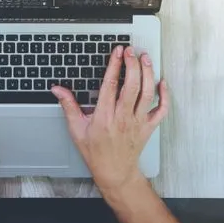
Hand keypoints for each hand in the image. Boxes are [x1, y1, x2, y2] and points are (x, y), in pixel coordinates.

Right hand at [50, 46, 167, 197]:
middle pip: (131, 86)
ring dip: (148, 73)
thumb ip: (68, 106)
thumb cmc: (96, 152)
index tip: (117, 51)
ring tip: (145, 59)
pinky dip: (165, 95)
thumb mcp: (77, 129)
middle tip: (131, 50)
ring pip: (147, 93)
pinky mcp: (149, 126)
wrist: (114, 172)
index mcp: (104, 116)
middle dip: (133, 64)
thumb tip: (58, 89)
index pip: (110, 85)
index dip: (114, 65)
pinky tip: (162, 82)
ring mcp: (138, 121)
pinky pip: (161, 109)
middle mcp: (123, 117)